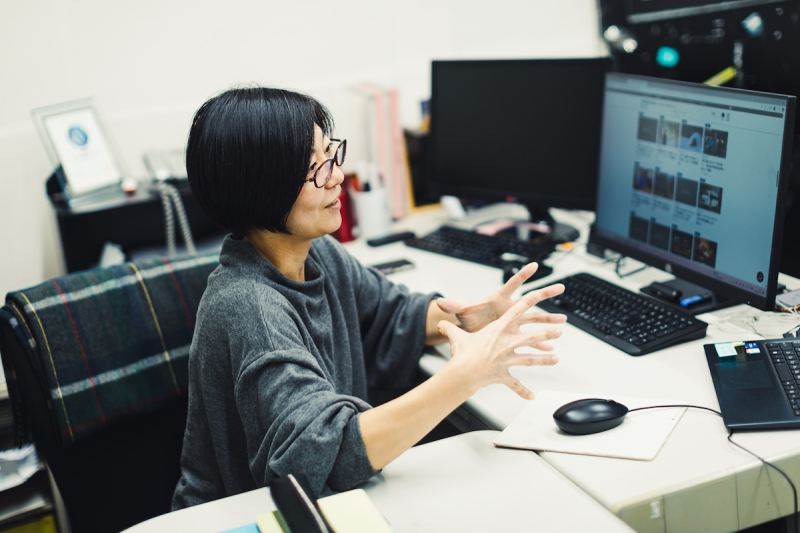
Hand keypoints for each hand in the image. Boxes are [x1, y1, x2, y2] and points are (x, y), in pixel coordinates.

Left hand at [436, 262, 566, 332]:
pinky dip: (540, 344)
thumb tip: (439, 302)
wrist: (470, 332)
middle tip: (560, 287)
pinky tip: (550, 349)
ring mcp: (514, 322)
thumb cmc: (468, 318)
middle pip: (530, 299)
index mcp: (498, 299)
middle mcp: (510, 309)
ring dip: (548, 321)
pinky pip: (530, 340)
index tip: (534, 265)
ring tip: (562, 322)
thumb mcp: (462, 312)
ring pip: (535, 320)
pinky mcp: (514, 335)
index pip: (512, 284)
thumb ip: (453, 306)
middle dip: (545, 293)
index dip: (522, 275)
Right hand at [438, 294, 562, 399]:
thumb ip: (449, 328)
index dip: (528, 301)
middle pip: (531, 336)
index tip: (539, 294)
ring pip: (529, 358)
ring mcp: (507, 359)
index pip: (515, 312)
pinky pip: (514, 384)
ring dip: (543, 359)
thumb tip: (439, 322)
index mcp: (497, 330)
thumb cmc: (462, 352)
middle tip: (559, 329)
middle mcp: (506, 343)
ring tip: (556, 359)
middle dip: (546, 332)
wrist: (464, 372)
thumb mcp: (456, 336)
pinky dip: (521, 391)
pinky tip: (530, 396)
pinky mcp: (503, 374)